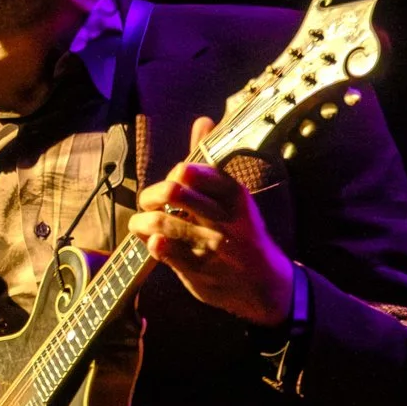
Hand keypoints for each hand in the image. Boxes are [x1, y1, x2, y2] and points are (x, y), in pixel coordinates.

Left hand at [131, 116, 294, 325]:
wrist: (265, 284)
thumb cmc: (244, 233)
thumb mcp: (234, 197)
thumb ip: (211, 162)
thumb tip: (203, 121)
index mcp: (233, 194)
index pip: (190, 171)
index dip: (172, 176)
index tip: (173, 184)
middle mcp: (223, 218)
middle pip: (171, 192)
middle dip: (150, 196)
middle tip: (148, 204)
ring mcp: (210, 245)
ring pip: (162, 223)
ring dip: (142, 222)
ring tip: (141, 225)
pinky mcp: (199, 270)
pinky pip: (164, 252)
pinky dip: (151, 244)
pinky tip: (153, 243)